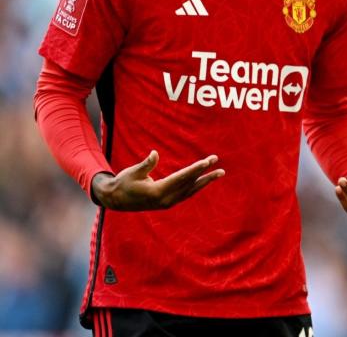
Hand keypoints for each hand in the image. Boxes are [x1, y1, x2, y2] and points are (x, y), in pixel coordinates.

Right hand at [92, 150, 224, 210]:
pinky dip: (197, 186)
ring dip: (205, 181)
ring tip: (219, 173)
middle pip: (189, 185)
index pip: (181, 178)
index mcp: (157, 192)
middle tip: (220, 168)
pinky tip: (205, 180)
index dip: (195, 169)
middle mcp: (165, 200)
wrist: (116, 200)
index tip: (206, 162)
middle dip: (205, 175)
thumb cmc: (123, 183)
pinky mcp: (168, 203)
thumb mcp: (132, 172)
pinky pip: (187, 193)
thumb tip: (155, 153)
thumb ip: (145, 164)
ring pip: (191, 191)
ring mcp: (167, 203)